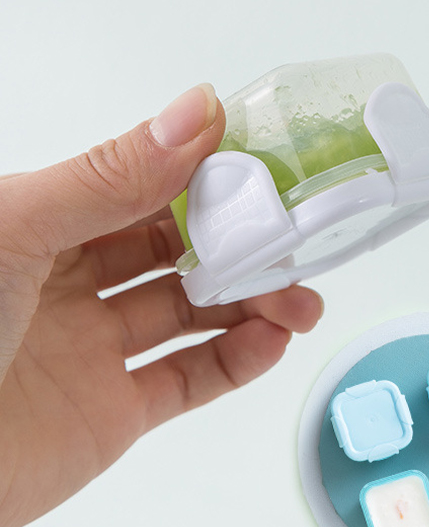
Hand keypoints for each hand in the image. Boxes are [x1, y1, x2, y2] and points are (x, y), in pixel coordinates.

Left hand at [0, 84, 322, 526]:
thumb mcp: (18, 230)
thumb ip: (111, 176)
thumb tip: (193, 112)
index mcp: (46, 226)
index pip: (146, 191)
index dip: (207, 181)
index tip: (265, 175)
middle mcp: (72, 284)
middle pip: (179, 255)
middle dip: (241, 247)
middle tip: (294, 243)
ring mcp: (94, 350)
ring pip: (193, 316)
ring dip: (253, 305)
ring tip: (301, 302)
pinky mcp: (111, 414)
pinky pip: (188, 381)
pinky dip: (236, 362)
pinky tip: (270, 343)